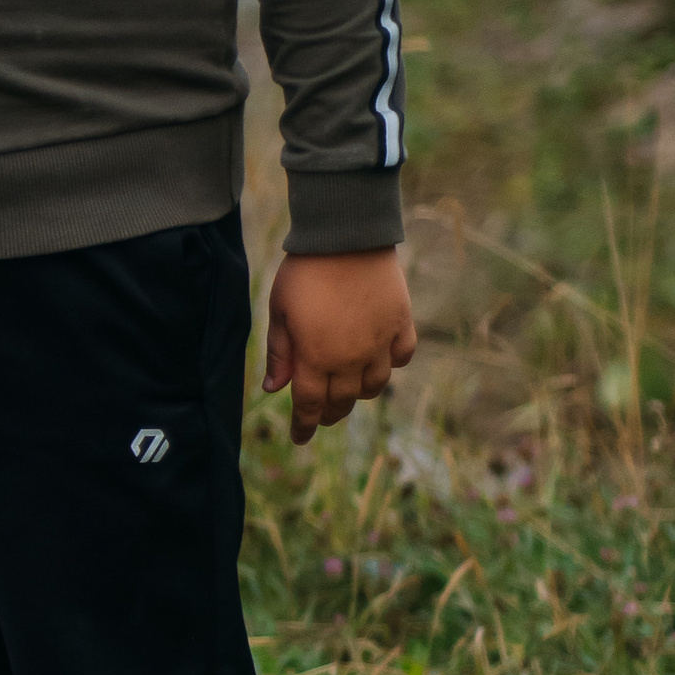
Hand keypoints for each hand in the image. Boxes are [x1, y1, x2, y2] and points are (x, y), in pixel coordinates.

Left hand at [264, 249, 417, 445]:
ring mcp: (380, 342)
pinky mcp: (401, 323)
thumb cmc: (304, 272)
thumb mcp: (279, 312)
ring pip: (374, 386)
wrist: (346, 236)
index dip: (303, 425)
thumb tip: (273, 389)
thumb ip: (279, 353)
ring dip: (359, 394)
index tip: (299, 439)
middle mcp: (351, 358)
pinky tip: (379, 362)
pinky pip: (401, 357)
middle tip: (320, 415)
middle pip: (342, 401)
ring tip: (348, 390)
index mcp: (316, 357)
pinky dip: (391, 365)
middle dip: (329, 413)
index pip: (309, 405)